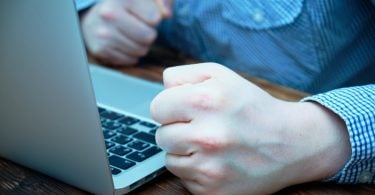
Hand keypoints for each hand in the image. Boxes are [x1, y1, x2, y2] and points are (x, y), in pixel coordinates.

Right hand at [80, 0, 171, 65]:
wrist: (94, 19)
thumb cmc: (126, 8)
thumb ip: (164, 1)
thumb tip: (167, 15)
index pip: (155, 18)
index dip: (154, 19)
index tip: (143, 15)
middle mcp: (109, 14)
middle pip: (148, 37)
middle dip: (148, 34)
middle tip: (139, 28)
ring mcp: (103, 33)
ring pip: (141, 51)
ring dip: (141, 46)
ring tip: (130, 35)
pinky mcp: (100, 49)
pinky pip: (131, 60)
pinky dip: (130, 54)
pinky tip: (122, 43)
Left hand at [151, 63, 350, 193]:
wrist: (291, 144)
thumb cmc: (252, 107)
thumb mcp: (222, 76)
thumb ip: (184, 75)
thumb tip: (162, 86)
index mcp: (206, 101)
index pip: (157, 108)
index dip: (170, 107)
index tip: (185, 110)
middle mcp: (207, 136)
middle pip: (161, 135)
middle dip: (178, 130)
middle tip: (203, 127)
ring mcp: (210, 167)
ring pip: (170, 159)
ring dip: (185, 151)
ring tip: (211, 144)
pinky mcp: (213, 190)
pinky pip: (184, 178)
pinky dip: (196, 169)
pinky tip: (217, 160)